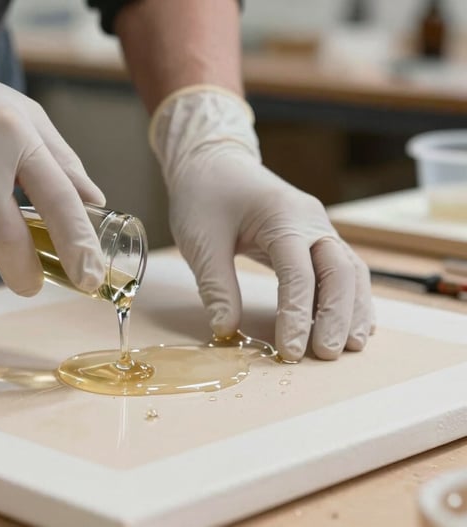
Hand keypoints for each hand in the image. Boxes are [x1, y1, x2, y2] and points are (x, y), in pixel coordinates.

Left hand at [150, 87, 374, 360]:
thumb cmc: (203, 196)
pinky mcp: (316, 237)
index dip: (296, 315)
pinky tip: (351, 326)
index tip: (290, 352)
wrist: (212, 162)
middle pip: (340, 271)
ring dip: (352, 310)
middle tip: (326, 356)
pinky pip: (343, 269)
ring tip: (348, 348)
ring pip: (350, 271)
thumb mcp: (201, 241)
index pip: (299, 273)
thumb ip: (216, 287)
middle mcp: (311, 221)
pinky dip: (350, 298)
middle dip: (337, 316)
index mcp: (283, 216)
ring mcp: (319, 228)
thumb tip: (226, 331)